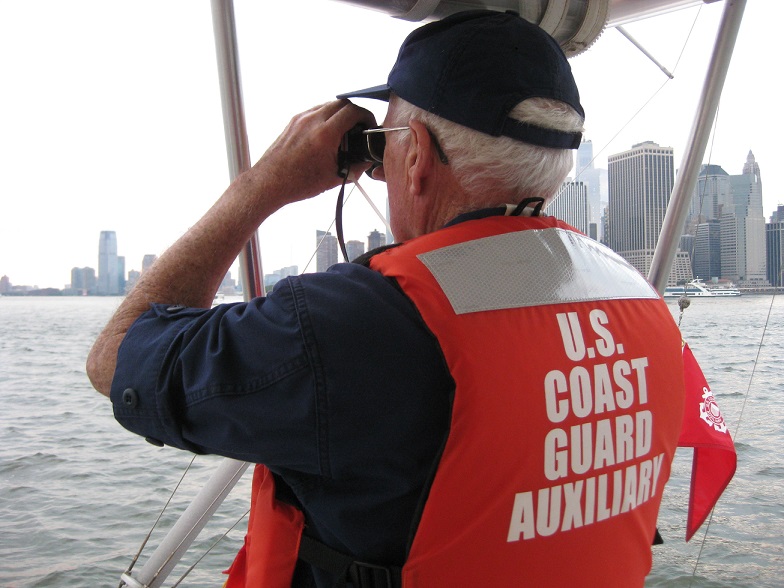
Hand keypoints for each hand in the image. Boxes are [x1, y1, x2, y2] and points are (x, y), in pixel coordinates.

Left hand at [250, 100, 375, 208]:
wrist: (270, 183)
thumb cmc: (297, 182)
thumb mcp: (334, 177)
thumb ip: (356, 167)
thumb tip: (366, 161)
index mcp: (325, 134)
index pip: (353, 111)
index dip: (367, 116)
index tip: (369, 125)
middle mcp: (312, 121)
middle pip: (342, 103)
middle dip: (355, 113)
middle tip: (359, 127)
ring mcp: (301, 119)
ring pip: (328, 104)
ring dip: (340, 113)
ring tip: (343, 132)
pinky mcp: (293, 121)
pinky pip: (315, 111)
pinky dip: (326, 117)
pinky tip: (327, 134)